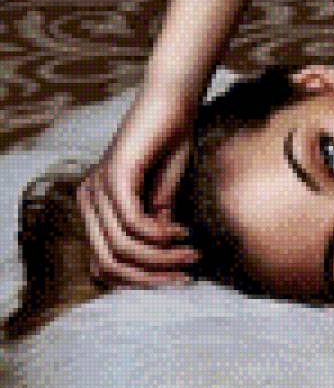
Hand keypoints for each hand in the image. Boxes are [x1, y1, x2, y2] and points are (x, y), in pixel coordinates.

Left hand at [77, 87, 198, 286]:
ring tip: (191, 253)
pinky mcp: (114, 176)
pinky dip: (160, 235)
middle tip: (186, 274)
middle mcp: (87, 201)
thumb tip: (160, 262)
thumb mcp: (163, 198)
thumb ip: (155, 228)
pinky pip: (133, 223)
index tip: (177, 278)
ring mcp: (97, 189)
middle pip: (108, 263)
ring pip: (122, 247)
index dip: (139, 280)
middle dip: (150, 276)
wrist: (173, 107)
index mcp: (94, 209)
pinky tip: (181, 231)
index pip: (103, 265)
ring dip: (162, 257)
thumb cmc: (168, 148)